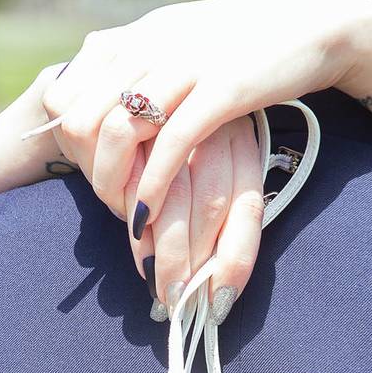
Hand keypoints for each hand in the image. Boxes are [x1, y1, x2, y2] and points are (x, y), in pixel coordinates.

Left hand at [41, 0, 371, 234]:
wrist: (311, 22)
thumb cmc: (242, 40)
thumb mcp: (178, 38)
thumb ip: (136, 59)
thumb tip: (95, 92)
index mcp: (135, 36)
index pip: (63, 92)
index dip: (65, 139)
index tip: (86, 167)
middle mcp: (150, 46)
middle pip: (80, 117)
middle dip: (85, 169)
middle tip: (106, 197)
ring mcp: (186, 66)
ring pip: (117, 131)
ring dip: (113, 183)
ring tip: (125, 211)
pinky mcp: (223, 89)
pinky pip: (171, 144)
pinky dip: (152, 184)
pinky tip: (149, 210)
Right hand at [126, 117, 264, 321]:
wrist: (136, 70)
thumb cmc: (182, 134)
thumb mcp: (211, 168)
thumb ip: (220, 220)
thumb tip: (219, 292)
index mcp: (243, 139)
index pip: (248, 207)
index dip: (235, 260)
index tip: (216, 302)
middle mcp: (217, 121)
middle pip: (210, 203)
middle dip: (186, 260)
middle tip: (171, 296)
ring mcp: (179, 108)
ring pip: (169, 187)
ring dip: (153, 239)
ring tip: (147, 269)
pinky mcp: (134, 101)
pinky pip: (128, 162)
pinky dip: (123, 200)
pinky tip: (125, 218)